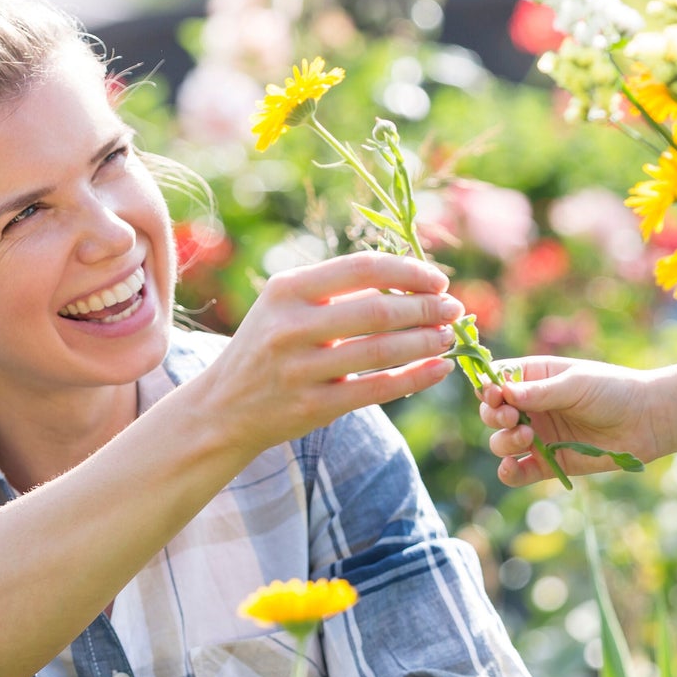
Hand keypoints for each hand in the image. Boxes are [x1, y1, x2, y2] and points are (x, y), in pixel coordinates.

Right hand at [204, 252, 461, 458]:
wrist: (222, 408)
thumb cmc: (268, 346)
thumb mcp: (286, 306)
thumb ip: (338, 291)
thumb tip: (412, 279)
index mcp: (287, 289)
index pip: (361, 269)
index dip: (408, 271)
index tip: (438, 280)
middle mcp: (290, 326)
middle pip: (377, 310)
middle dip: (425, 308)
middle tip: (454, 310)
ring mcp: (300, 369)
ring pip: (381, 351)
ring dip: (425, 342)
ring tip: (448, 337)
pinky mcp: (313, 407)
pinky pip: (377, 389)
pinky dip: (415, 378)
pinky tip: (440, 370)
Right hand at [478, 357, 659, 486]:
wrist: (646, 421)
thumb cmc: (613, 391)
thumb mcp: (576, 384)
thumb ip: (540, 391)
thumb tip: (504, 393)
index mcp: (535, 378)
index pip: (496, 380)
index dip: (488, 387)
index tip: (495, 395)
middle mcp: (531, 407)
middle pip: (492, 412)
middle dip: (494, 415)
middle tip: (511, 417)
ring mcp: (538, 436)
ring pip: (501, 442)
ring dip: (504, 440)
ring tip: (527, 436)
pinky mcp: (548, 463)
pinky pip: (517, 472)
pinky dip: (508, 471)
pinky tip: (512, 466)